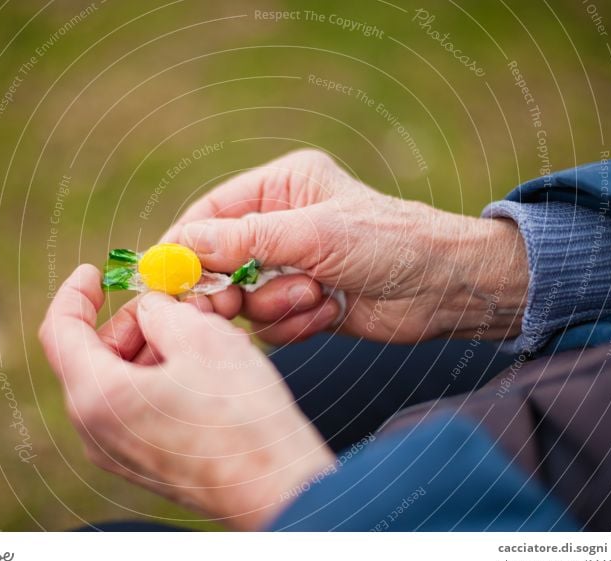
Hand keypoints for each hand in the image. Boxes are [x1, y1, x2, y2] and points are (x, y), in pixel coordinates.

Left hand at [39, 265, 333, 529]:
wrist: (277, 486)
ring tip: (206, 331)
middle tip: (179, 303)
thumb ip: (161, 310)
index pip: (60, 331)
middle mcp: (98, 432)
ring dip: (156, 346)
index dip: (74, 294)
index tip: (94, 272)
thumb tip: (151, 309)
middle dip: (133, 321)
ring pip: (121, 379)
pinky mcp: (149, 462)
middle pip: (96, 355)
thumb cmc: (240, 416)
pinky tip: (207, 364)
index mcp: (97, 398)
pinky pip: (141, 405)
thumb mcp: (200, 337)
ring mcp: (122, 452)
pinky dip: (164, 375)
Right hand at [166, 149, 528, 343]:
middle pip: (219, 261)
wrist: (445, 290)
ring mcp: (291, 266)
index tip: (165, 278)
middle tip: (230, 305)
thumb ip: (245, 241)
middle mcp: (280, 224)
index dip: (184, 246)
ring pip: (245, 298)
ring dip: (276, 305)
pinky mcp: (302, 302)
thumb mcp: (314, 234)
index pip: (212, 214)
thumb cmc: (389, 242)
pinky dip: (295, 324)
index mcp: (281, 187)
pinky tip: (328, 311)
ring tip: (314, 296)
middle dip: (231, 286)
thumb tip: (181, 245)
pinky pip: (271, 323)